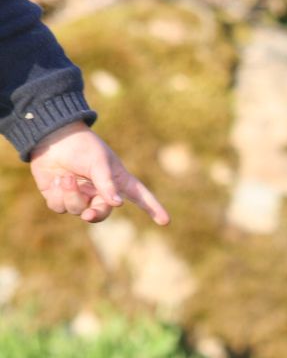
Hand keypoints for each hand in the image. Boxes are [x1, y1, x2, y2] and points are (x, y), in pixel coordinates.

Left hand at [29, 121, 169, 224]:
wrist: (51, 136)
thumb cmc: (82, 145)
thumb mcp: (99, 162)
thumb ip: (107, 184)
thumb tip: (117, 204)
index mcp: (117, 181)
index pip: (140, 197)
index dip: (153, 208)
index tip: (165, 221)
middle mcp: (100, 192)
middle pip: (102, 213)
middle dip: (95, 214)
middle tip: (89, 214)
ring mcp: (80, 196)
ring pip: (77, 210)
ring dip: (71, 194)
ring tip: (66, 177)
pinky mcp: (59, 197)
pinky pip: (60, 207)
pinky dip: (58, 194)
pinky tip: (56, 179)